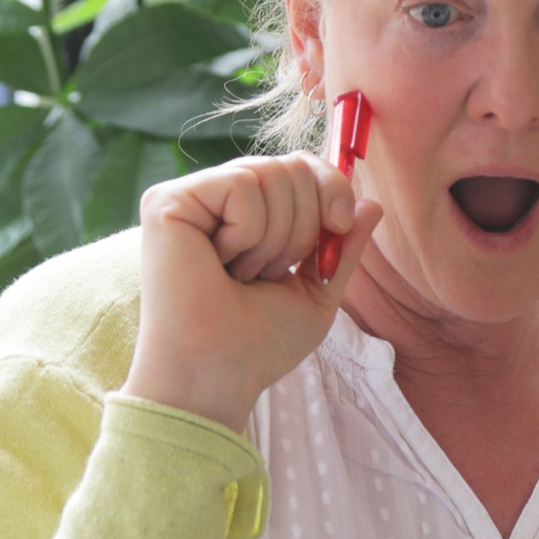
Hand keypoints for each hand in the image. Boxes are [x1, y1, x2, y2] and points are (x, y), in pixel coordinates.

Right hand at [124, 154, 383, 430]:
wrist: (218, 375)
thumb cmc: (258, 344)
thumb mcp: (316, 291)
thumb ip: (342, 246)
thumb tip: (373, 202)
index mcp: (243, 214)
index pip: (299, 164)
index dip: (331, 187)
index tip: (338, 228)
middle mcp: (212, 198)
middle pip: (291, 164)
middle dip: (303, 224)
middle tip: (271, 272)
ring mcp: (186, 196)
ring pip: (268, 172)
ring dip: (275, 237)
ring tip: (243, 274)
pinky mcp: (166, 202)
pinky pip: (240, 185)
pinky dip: (248, 233)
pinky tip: (220, 264)